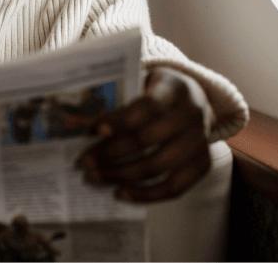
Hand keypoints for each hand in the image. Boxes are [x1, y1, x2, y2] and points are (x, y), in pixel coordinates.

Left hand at [76, 67, 210, 202]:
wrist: (192, 100)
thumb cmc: (155, 92)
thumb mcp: (140, 83)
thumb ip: (114, 99)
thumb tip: (75, 122)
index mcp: (173, 89)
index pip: (146, 107)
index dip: (119, 120)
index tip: (93, 130)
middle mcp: (192, 115)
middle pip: (146, 139)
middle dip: (109, 153)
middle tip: (83, 161)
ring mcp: (200, 141)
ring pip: (156, 166)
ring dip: (120, 175)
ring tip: (93, 177)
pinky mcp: (203, 164)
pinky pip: (174, 187)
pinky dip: (144, 194)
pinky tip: (120, 193)